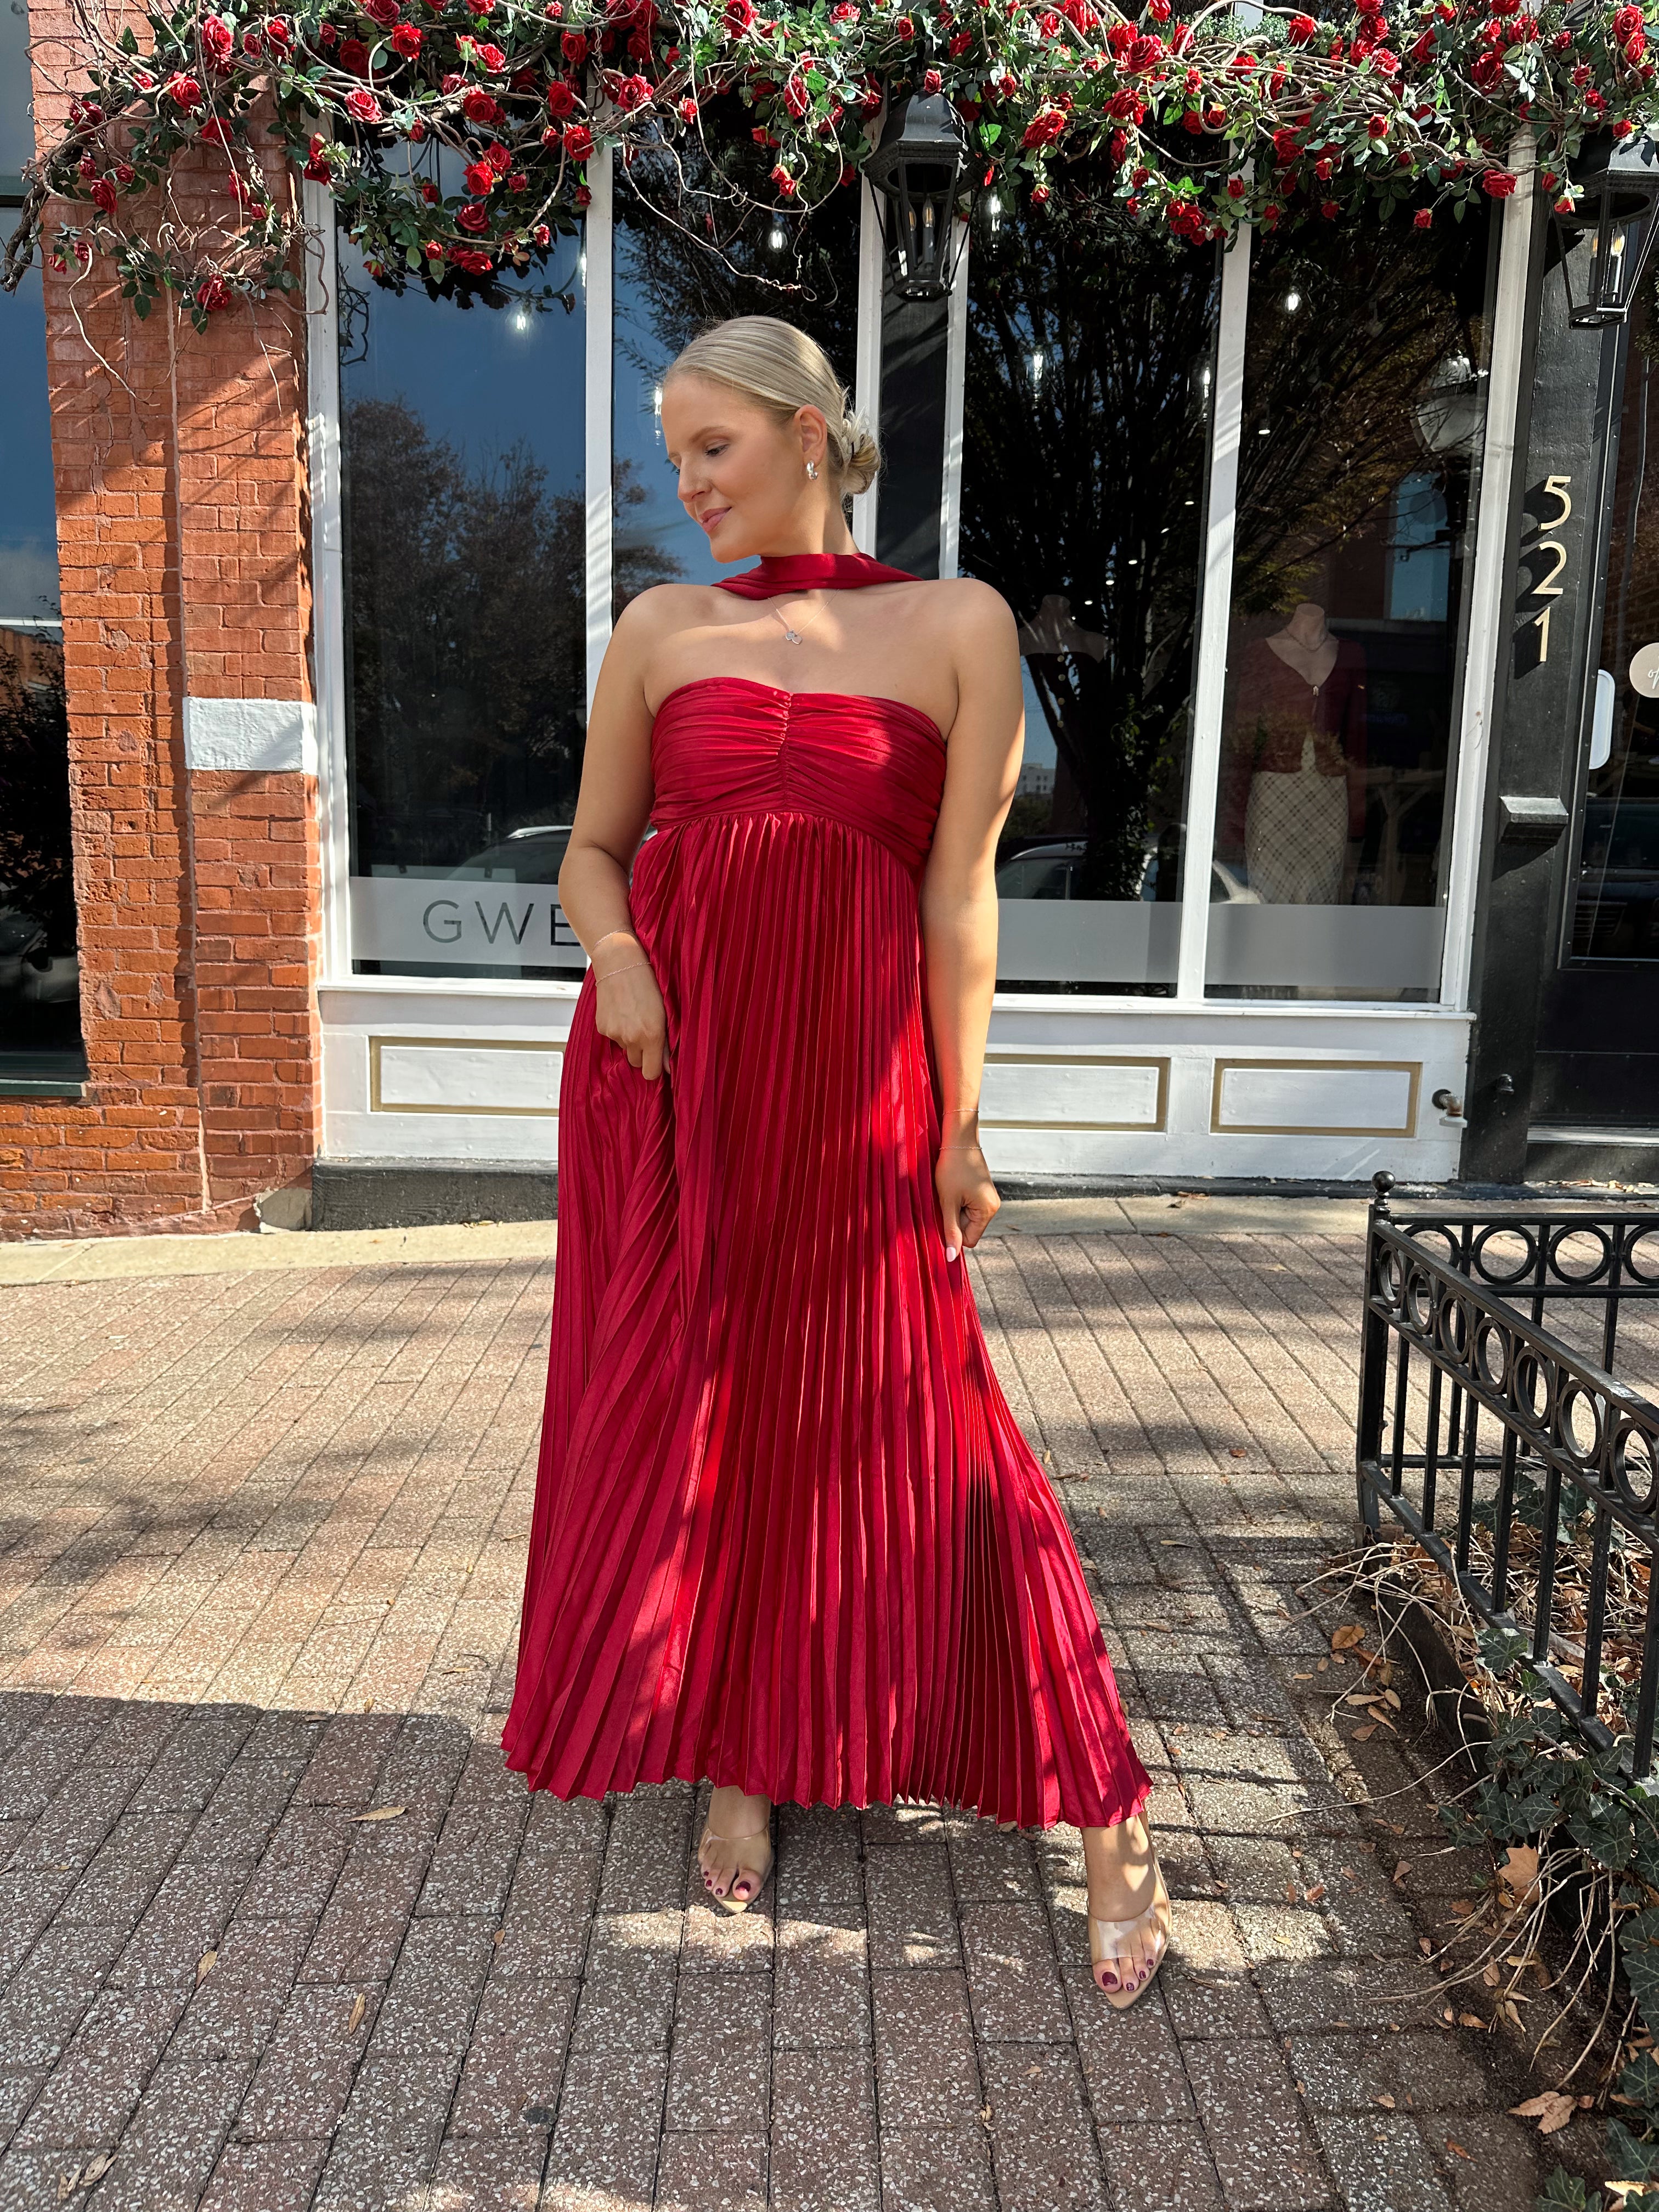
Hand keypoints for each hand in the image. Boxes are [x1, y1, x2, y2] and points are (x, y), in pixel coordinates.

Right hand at [592, 940, 670, 1080]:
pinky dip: (618, 1030)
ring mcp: (614, 1033)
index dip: (655, 1069)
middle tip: (648, 1034)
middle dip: (643, 1054)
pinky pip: (613, 1038)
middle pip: (637, 1063)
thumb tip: (667, 1065)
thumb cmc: (647, 982)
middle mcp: (631, 1038)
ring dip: (631, 1040)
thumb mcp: (665, 1012)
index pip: (651, 1073)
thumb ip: (667, 1041)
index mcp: (652, 1035)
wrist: (620, 963)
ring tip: (635, 1016)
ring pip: (625, 1049)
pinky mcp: (602, 1027)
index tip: (659, 1061)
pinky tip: (623, 1012)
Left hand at [935, 1132, 998, 1260]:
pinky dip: (957, 1202)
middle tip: (946, 1200)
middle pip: (968, 1229)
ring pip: (966, 1218)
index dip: (953, 1232)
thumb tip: (951, 1258)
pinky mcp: (982, 1192)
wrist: (958, 1140)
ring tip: (949, 1192)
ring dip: (954, 1210)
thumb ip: (950, 1231)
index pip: (969, 1240)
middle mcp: (993, 1207)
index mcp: (988, 1211)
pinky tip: (953, 1188)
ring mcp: (989, 1199)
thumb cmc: (952, 1168)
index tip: (944, 1214)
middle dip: (954, 1219)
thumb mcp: (947, 1202)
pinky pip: (968, 1207)